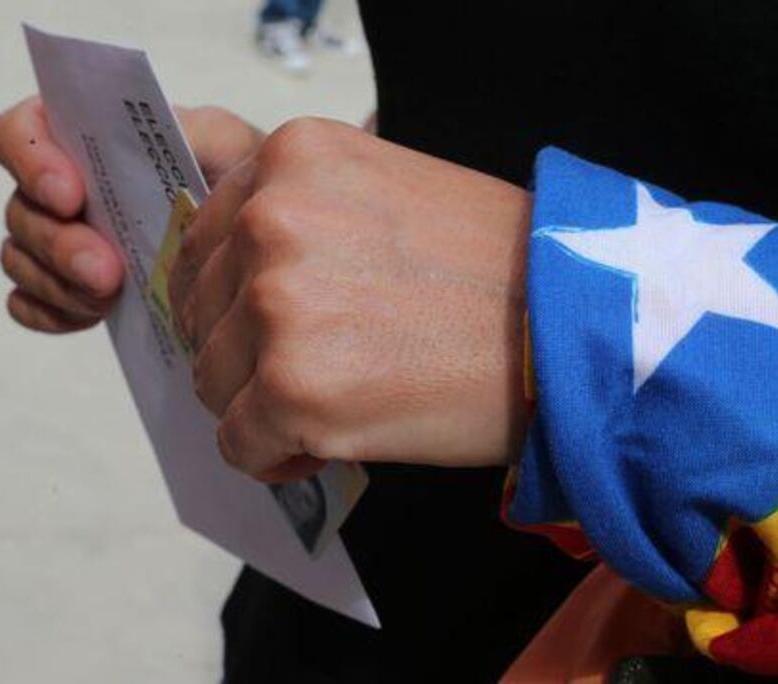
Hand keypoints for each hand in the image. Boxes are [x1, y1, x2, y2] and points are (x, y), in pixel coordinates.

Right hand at [0, 96, 263, 331]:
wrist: (256, 229)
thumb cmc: (234, 174)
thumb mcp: (224, 141)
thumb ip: (189, 130)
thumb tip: (161, 138)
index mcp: (85, 135)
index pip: (20, 134)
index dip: (31, 162)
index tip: (70, 196)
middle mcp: (60, 185)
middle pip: (21, 210)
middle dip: (60, 245)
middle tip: (108, 272)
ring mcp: (57, 238)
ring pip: (20, 259)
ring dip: (59, 284)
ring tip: (110, 297)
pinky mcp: (66, 286)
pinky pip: (28, 304)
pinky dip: (50, 313)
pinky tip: (91, 316)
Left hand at [170, 118, 530, 480]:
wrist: (576, 327)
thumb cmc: (503, 266)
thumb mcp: (386, 191)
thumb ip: (297, 203)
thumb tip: (222, 242)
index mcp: (292, 159)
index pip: (201, 235)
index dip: (235, 291)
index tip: (275, 317)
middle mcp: (272, 220)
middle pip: (201, 311)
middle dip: (248, 350)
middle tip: (328, 363)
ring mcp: (278, 306)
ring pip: (213, 382)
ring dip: (265, 403)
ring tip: (346, 399)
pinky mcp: (295, 389)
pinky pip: (240, 444)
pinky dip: (280, 455)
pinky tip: (335, 440)